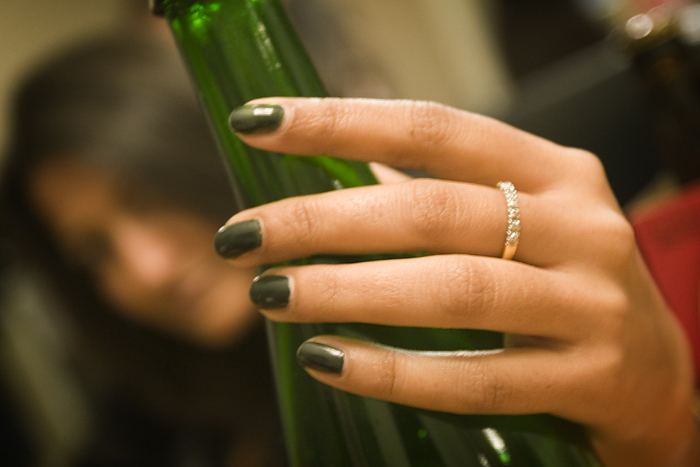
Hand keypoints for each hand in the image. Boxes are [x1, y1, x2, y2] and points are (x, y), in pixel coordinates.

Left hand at [217, 98, 699, 466]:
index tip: (260, 125)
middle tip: (244, 237)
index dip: (342, 122)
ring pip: (452, 289)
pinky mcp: (591, 377)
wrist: (657, 376)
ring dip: (347, 291)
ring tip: (270, 295)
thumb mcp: (522, 223)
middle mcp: (580, 224)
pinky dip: (392, 370)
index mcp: (556, 172)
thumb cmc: (564, 284)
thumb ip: (442, 200)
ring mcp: (592, 302)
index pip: (436, 128)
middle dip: (323, 221)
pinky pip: (476, 378)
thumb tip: (338, 178)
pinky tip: (328, 361)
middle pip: (431, 210)